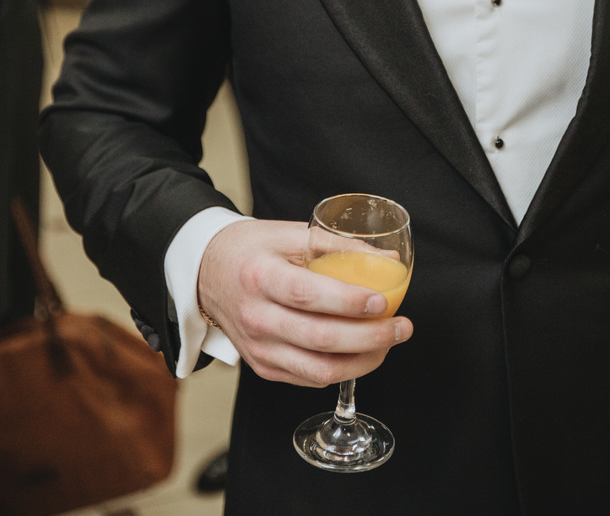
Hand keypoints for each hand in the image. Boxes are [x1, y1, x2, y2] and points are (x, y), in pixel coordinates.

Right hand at [197, 219, 412, 385]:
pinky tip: (362, 353)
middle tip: (401, 326)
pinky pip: (308, 378)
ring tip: (389, 343)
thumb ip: (337, 245)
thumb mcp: (289, 234)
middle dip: (370, 338)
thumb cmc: (251, 249)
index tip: (382, 301)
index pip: (307, 295)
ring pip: (318, 370)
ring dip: (362, 362)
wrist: (206, 273)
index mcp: (260, 277)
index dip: (348, 302)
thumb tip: (387, 261)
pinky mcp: (262, 366)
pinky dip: (341, 370)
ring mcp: (258, 348)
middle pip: (319, 339)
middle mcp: (256, 318)